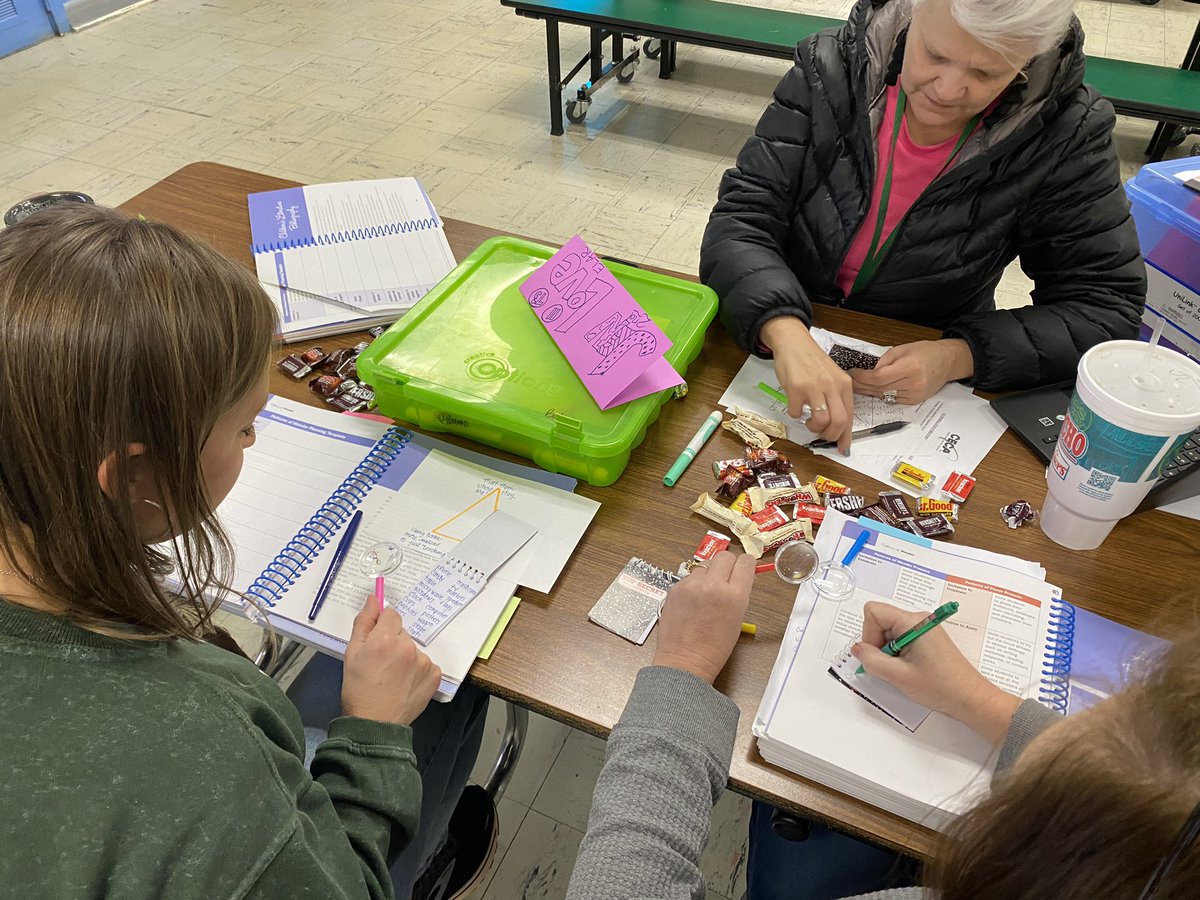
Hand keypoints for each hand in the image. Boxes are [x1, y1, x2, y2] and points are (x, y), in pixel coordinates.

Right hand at [342, 592, 441, 725]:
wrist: (374, 724)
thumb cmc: (358, 689)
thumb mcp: (352, 653)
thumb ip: (364, 622)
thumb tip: (373, 600)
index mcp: (386, 638)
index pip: (391, 614)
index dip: (382, 626)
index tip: (377, 640)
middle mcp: (408, 647)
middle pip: (402, 632)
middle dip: (392, 642)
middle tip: (381, 663)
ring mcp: (424, 662)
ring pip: (413, 649)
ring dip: (405, 657)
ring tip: (392, 677)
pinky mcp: (434, 675)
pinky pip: (426, 664)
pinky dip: (417, 670)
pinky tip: (405, 683)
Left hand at [653, 551, 754, 683]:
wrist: (685, 660)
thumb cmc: (714, 647)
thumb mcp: (737, 619)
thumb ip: (738, 594)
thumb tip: (738, 577)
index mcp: (735, 595)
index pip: (745, 562)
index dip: (746, 564)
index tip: (743, 569)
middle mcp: (713, 585)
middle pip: (724, 555)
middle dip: (727, 565)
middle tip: (725, 578)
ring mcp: (692, 585)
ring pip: (705, 565)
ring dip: (709, 574)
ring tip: (706, 593)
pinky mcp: (676, 588)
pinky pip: (689, 577)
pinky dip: (693, 585)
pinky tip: (693, 601)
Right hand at [760, 317, 854, 453]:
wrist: (793, 342)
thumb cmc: (812, 362)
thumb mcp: (831, 377)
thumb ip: (836, 398)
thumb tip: (838, 426)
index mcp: (844, 384)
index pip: (850, 416)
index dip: (846, 436)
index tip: (842, 448)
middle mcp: (832, 385)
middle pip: (839, 421)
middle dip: (829, 435)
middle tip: (821, 433)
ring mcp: (814, 387)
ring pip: (821, 421)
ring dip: (812, 427)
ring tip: (808, 421)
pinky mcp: (796, 388)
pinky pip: (797, 413)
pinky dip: (795, 415)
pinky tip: (796, 406)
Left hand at [849, 339, 973, 404]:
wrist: (947, 361)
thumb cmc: (927, 352)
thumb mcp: (902, 349)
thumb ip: (884, 361)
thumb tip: (868, 372)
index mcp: (909, 368)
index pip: (878, 377)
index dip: (862, 377)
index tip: (854, 373)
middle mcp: (913, 383)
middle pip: (879, 389)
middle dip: (862, 385)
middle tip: (852, 381)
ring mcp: (915, 394)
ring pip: (884, 396)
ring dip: (870, 391)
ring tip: (860, 386)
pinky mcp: (915, 401)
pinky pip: (892, 400)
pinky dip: (883, 395)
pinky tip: (876, 389)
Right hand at [852, 601, 1019, 744]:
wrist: (970, 698)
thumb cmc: (941, 686)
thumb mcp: (899, 676)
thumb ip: (871, 660)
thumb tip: (857, 649)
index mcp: (913, 622)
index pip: (874, 612)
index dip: (869, 634)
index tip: (879, 655)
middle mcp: (918, 619)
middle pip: (880, 621)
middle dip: (878, 644)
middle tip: (892, 666)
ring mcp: (923, 627)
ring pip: (889, 631)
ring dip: (888, 651)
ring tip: (903, 670)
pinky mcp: (926, 638)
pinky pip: (900, 638)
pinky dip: (897, 653)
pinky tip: (909, 669)